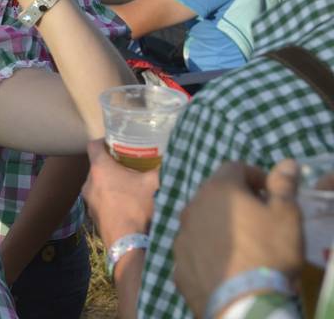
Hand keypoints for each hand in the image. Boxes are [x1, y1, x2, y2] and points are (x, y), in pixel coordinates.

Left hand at [82, 139, 158, 247]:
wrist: (129, 244)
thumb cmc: (139, 208)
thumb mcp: (154, 183)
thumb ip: (160, 166)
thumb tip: (171, 155)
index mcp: (100, 169)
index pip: (93, 145)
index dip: (105, 141)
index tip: (118, 143)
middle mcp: (88, 182)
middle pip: (97, 165)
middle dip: (112, 163)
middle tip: (129, 164)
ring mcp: (88, 200)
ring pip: (98, 183)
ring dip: (111, 182)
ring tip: (129, 184)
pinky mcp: (92, 215)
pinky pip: (99, 199)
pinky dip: (109, 197)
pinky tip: (125, 203)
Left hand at [173, 160, 302, 316]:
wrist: (241, 301)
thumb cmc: (268, 251)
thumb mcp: (286, 215)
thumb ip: (283, 186)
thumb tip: (285, 163)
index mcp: (217, 190)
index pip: (234, 167)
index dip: (255, 176)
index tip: (270, 193)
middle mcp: (191, 207)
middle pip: (213, 194)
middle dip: (235, 200)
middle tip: (258, 218)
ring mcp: (180, 236)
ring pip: (200, 221)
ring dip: (218, 225)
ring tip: (242, 244)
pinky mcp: (177, 263)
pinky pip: (194, 249)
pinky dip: (207, 250)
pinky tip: (225, 265)